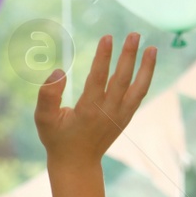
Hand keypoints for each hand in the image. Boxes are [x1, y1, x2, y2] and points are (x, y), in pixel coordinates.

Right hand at [35, 34, 156, 166]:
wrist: (77, 162)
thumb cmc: (57, 139)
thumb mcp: (43, 120)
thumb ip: (47, 96)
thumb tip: (57, 72)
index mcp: (88, 110)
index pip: (98, 78)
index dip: (103, 57)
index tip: (107, 38)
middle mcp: (108, 111)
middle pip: (122, 78)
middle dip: (128, 55)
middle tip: (133, 34)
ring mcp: (120, 115)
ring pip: (138, 87)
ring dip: (146, 67)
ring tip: (152, 48)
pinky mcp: (126, 117)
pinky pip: (138, 94)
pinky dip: (145, 79)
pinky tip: (147, 65)